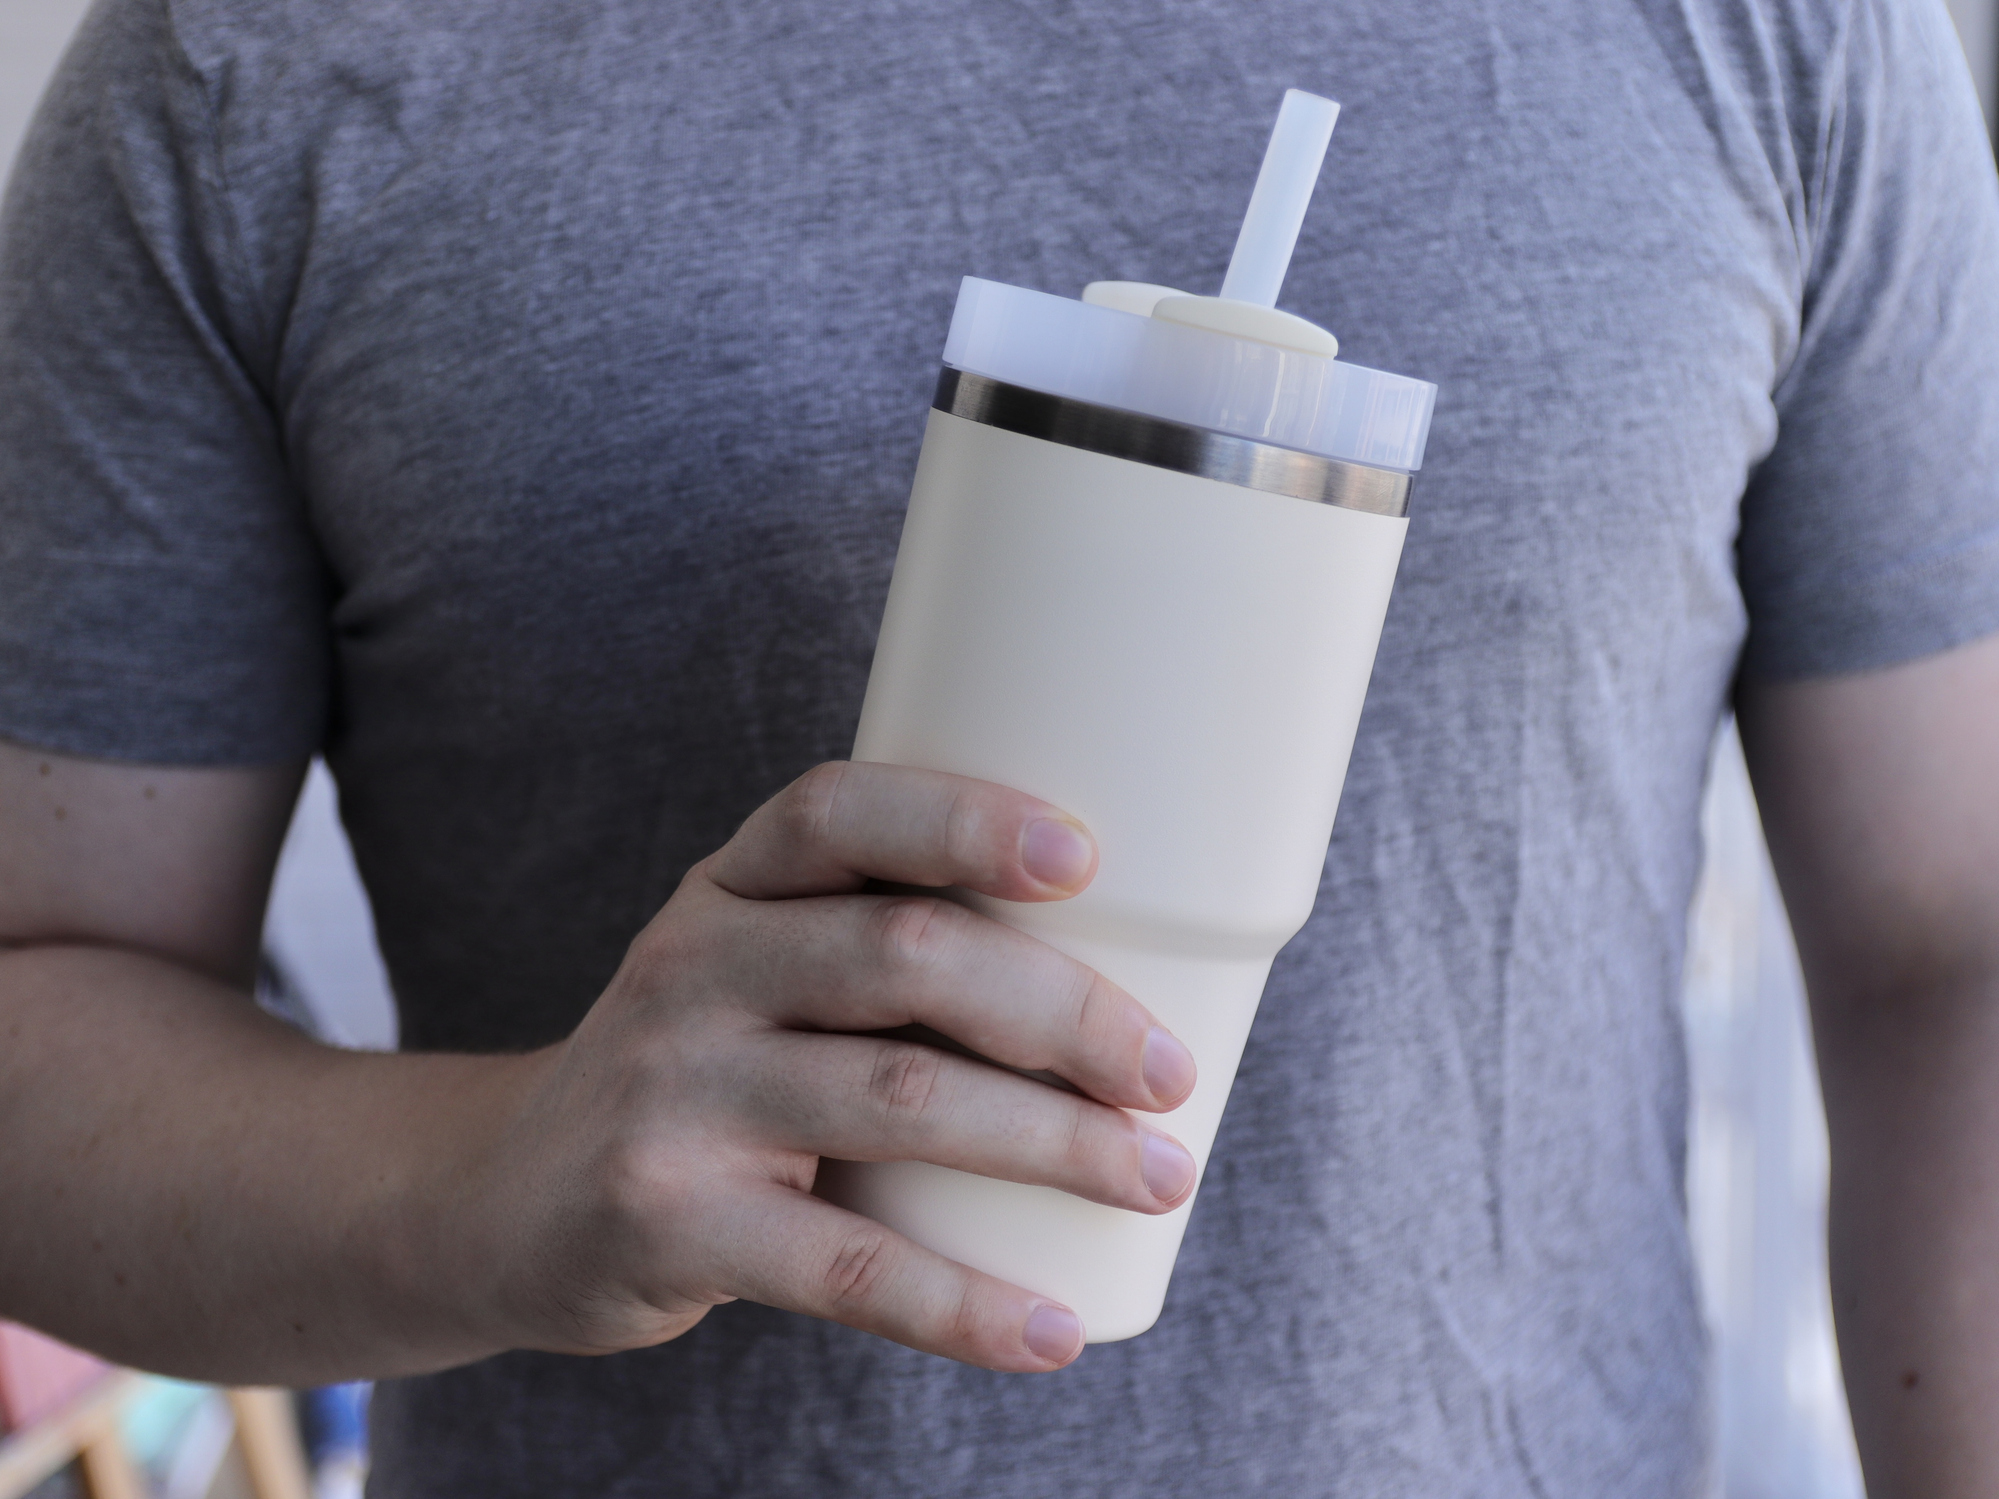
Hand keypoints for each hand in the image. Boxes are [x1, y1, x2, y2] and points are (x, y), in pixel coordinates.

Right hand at [454, 761, 1198, 1372]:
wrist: (502, 1198)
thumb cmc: (697, 1070)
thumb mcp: (748, 972)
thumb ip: (876, 952)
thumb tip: (1125, 978)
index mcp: (729, 888)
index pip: (840, 811)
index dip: (963, 819)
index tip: (1085, 855)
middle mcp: (694, 967)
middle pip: (903, 954)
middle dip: (1062, 1009)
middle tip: (1167, 1071)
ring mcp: (675, 1095)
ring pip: (899, 1101)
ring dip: (1054, 1143)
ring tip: (1159, 1177)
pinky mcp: (665, 1222)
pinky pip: (844, 1268)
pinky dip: (964, 1305)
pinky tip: (1053, 1330)